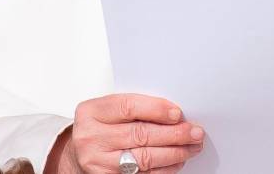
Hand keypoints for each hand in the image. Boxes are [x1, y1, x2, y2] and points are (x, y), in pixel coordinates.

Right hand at [53, 93, 204, 173]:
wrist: (78, 154)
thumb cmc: (100, 128)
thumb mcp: (110, 110)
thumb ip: (136, 108)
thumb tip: (176, 114)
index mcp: (92, 111)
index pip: (129, 106)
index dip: (157, 109)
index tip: (178, 113)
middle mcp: (91, 137)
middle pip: (140, 134)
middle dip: (174, 133)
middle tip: (195, 132)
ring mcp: (98, 162)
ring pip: (144, 158)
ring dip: (174, 153)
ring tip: (192, 147)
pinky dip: (165, 169)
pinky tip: (177, 162)